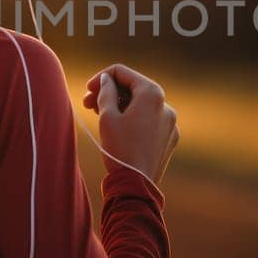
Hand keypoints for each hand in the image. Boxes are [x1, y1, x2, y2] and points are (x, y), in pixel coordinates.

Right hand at [80, 64, 179, 182]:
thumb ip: (106, 91)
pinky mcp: (169, 138)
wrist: (135, 185)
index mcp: (152, 94)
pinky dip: (134, 120)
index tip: (87, 89)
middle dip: (110, 93)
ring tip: (100, 115)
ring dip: (120, 106)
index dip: (101, 78)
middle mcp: (166, 105)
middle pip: (133, 88)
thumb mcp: (107, 116)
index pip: (122, 73)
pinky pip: (150, 121)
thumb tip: (106, 79)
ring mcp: (170, 123)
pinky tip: (118, 130)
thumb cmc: (120, 149)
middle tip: (88, 103)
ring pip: (141, 106)